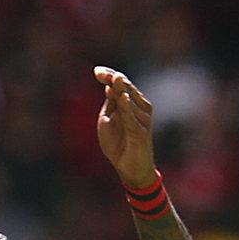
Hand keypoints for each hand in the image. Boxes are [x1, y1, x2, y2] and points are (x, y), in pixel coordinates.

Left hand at [93, 67, 156, 188]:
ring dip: (123, 89)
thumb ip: (110, 103)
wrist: (128, 168)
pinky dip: (127, 108)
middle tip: (102, 73)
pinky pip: (133, 119)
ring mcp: (142, 119)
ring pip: (131, 100)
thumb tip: (108, 85)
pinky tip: (122, 98)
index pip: (121, 85)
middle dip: (115, 79)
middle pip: (126, 88)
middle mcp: (139, 107)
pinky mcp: (141, 133)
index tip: (97, 71)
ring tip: (115, 79)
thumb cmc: (118, 143)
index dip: (110, 76)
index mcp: (130, 103)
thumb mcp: (108, 120)